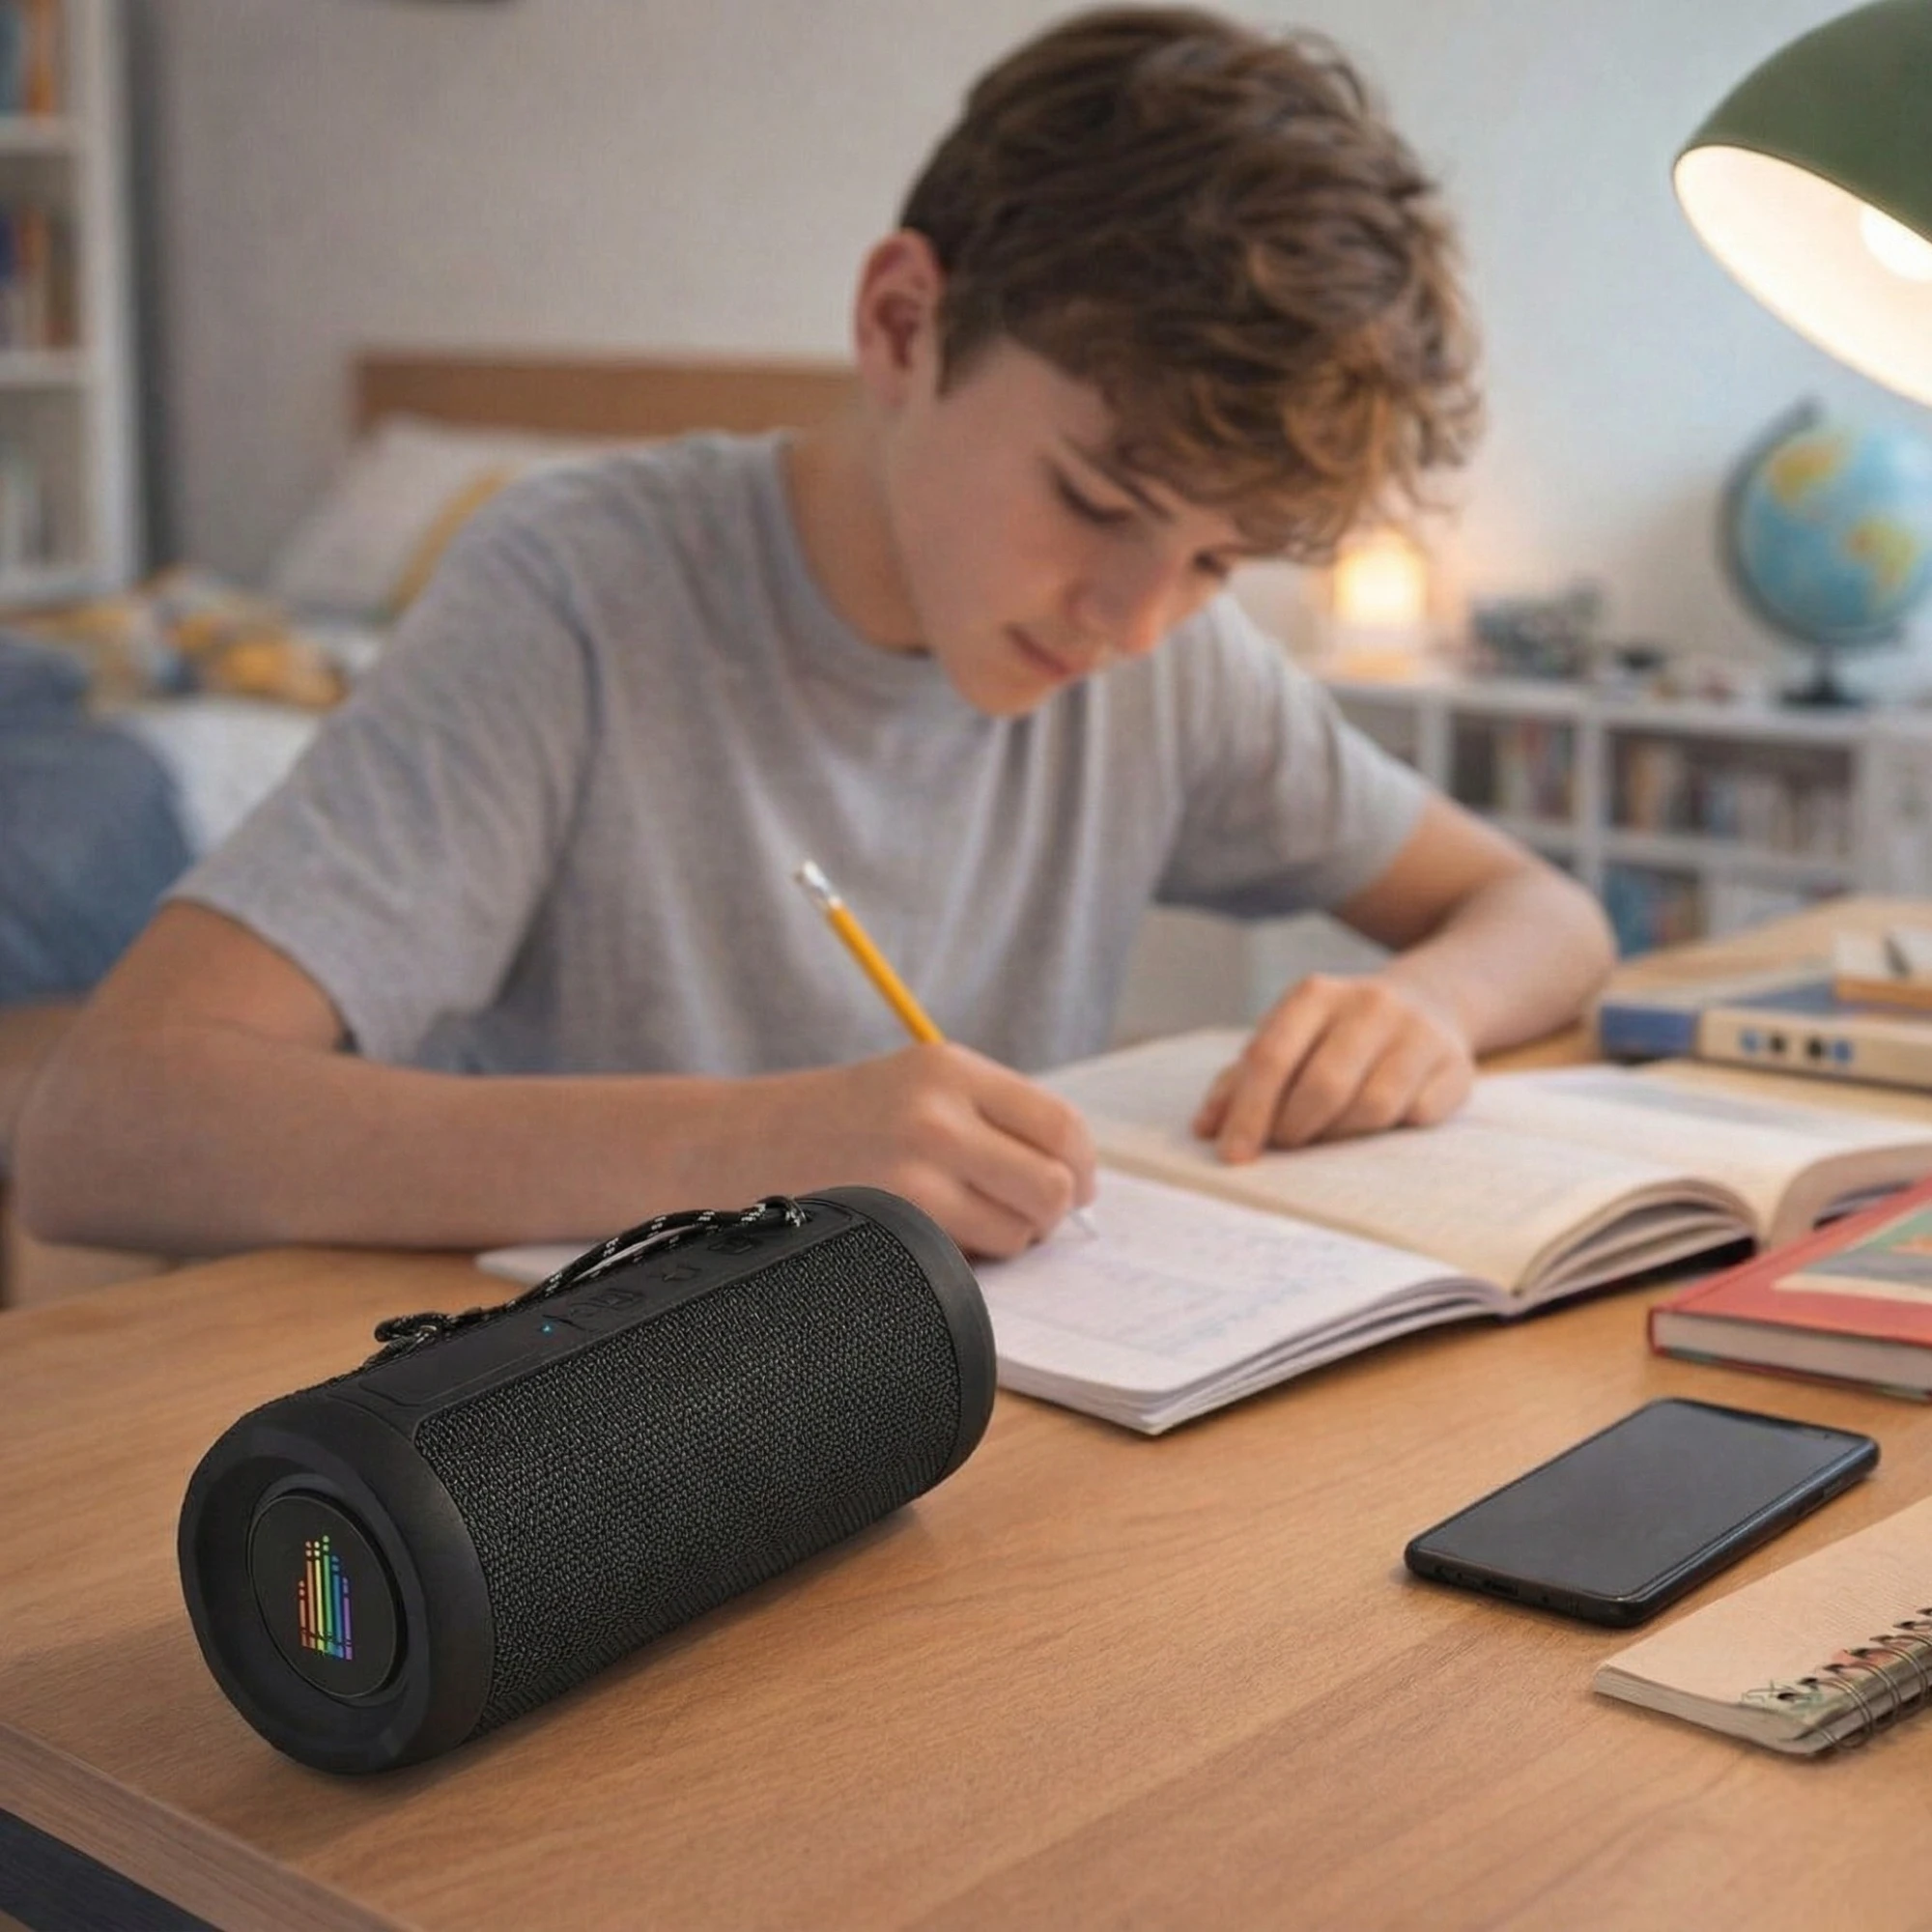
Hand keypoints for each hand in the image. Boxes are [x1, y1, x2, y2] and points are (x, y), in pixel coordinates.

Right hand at [758, 1042, 1096, 1259]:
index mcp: (950, 1067)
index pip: (1060, 1124)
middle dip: (1049, 1213)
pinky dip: (964, 1261)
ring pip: (1018, 1230)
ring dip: (1005, 1241)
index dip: (1082, 1167)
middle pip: (1053, 1183)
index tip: (1077, 1189)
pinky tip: (925, 1238)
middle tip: (1022, 1219)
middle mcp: (937, 1112)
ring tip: (960, 1225)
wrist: (730, 1142)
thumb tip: (1075, 1178)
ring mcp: (912, 1170)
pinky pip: (969, 1260)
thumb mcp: (913, 1087)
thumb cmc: (833, 1123)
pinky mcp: (890, 1220)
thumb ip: (990, 1118)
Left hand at [1190, 973, 1474, 1160]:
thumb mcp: (1287, 1041)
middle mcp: (1369, 1004)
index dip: (1249, 1112)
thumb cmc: (1336, 1035)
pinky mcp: (1455, 1065)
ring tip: (1330, 1133)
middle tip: (1288, 1144)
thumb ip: (1241, 1082)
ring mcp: (1417, 1032)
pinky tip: (1382, 1122)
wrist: (1431, 1002)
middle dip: (1296, 1128)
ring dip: (1341, 1136)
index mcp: (1314, 994)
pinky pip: (1415, 1117)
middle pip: (1322, 1086)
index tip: (1234, 1156)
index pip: (1272, 1057)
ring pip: (1371, 1107)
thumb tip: (1205, 1129)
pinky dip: (1392, 1132)